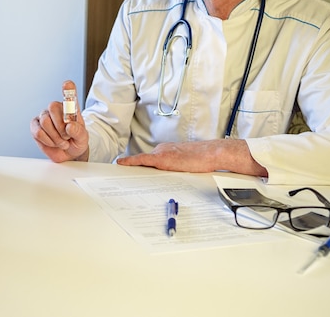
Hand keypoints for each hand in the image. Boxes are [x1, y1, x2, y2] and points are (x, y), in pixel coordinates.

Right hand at [30, 80, 88, 162]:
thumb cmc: (76, 142)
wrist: (68, 154)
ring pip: (45, 121)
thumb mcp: (83, 138)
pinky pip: (38, 132)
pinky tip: (53, 142)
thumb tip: (69, 126)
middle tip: (67, 136)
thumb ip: (78, 131)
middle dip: (61, 125)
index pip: (69, 94)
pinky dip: (47, 140)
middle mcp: (56, 109)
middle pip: (52, 106)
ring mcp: (44, 116)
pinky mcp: (35, 126)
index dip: (68, 89)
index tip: (67, 84)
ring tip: (61, 141)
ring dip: (55, 136)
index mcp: (70, 107)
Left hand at [116, 139, 267, 176]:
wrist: (211, 154)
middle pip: (143, 161)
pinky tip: (121, 164)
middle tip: (118, 174)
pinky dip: (130, 162)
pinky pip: (142, 160)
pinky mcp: (162, 158)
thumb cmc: (203, 160)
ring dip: (131, 168)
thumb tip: (165, 179)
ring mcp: (161, 153)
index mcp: (167, 150)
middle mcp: (162, 149)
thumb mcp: (185, 164)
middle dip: (131, 169)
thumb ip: (173, 168)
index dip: (138, 165)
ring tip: (119, 172)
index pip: (149, 160)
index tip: (126, 169)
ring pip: (142, 162)